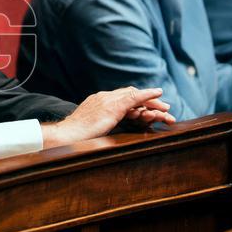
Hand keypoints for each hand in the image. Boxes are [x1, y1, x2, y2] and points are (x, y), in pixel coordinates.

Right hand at [42, 87, 174, 147]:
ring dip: (151, 101)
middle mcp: (103, 97)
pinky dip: (147, 95)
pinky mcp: (113, 106)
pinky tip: (158, 94)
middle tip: (162, 108)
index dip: (135, 102)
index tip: (146, 110)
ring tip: (165, 108)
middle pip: (129, 94)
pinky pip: (134, 97)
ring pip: (134, 96)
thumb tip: (103, 137)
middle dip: (147, 100)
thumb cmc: (74, 137)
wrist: (66, 135)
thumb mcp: (88, 129)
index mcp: (97, 102)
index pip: (120, 98)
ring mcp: (108, 100)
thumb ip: (98, 126)